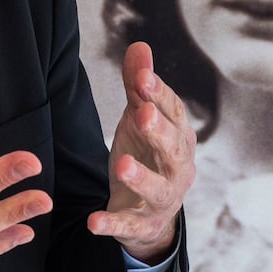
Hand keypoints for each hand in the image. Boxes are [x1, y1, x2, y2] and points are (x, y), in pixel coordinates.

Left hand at [88, 42, 195, 262]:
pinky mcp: (141, 224)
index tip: (142, 78)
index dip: (159, 95)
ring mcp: (162, 198)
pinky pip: (129, 225)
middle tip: (141, 114)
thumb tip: (140, 46)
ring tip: (122, 164)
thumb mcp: (139, 119)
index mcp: (179, 138)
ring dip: (141, 177)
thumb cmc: (147, 155)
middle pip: (174, 149)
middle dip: (159, 132)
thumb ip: (138, 87)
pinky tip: (93, 222)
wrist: (151, 213)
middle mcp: (178, 168)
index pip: (174, 113)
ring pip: (158, 189)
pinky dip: (112, 224)